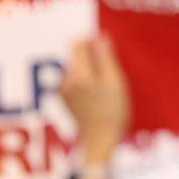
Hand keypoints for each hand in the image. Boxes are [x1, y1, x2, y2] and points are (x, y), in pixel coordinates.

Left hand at [59, 36, 129, 165]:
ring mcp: (63, 91)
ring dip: (91, 72)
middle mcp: (65, 80)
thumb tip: (99, 37)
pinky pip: (75, 82)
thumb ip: (105, 57)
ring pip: (77, 70)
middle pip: (77, 57)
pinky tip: (98, 97)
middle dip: (93, 60)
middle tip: (111, 75)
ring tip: (106, 89)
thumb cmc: (112, 112)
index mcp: (78, 73)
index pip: (78, 44)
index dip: (93, 43)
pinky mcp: (66, 101)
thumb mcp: (115, 82)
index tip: (107, 52)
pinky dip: (87, 84)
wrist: (101, 142)